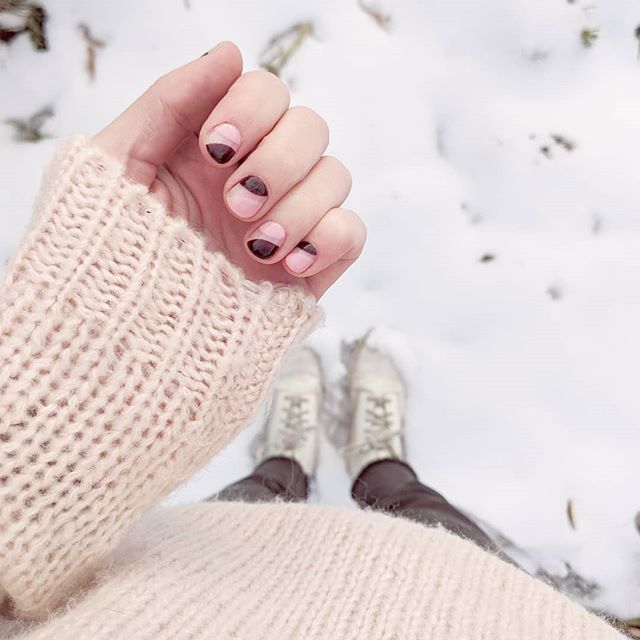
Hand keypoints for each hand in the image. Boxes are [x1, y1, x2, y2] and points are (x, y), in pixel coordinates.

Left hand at [93, 42, 365, 298]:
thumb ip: (171, 100)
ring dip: (296, 206)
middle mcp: (260, 176)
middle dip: (275, 162)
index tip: (213, 151)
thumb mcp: (123, 162)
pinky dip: (330, 239)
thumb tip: (230, 52)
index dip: (250, 111)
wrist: (132, 333)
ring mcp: (290, 220)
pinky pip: (352, 232)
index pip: (267, 92)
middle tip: (233, 203)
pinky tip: (287, 263)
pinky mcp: (312, 265)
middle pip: (310, 127)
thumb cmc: (114, 247)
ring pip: (336, 176)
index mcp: (219, 147)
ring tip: (253, 244)